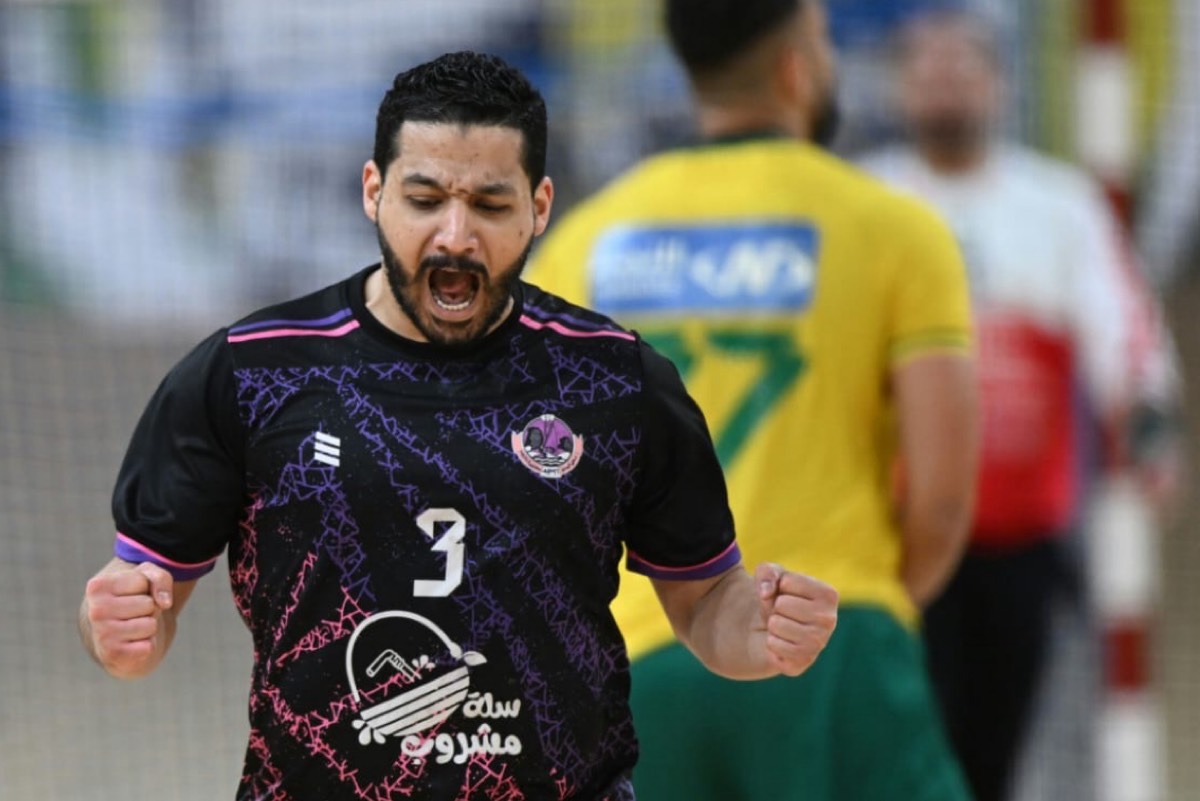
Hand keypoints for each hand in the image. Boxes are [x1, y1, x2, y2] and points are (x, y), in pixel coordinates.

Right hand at [83, 562, 173, 676]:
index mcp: (97, 587)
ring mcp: (102, 635)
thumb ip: (160, 578)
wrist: (114, 631)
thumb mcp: (146, 577)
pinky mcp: (112, 655)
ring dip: (149, 625)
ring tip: (133, 625)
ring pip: (151, 625)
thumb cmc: (132, 597)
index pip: (143, 581)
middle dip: (149, 607)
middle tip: (133, 612)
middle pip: (149, 604)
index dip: (145, 587)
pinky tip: (132, 640)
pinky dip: (147, 643)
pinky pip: (148, 646)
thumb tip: (165, 603)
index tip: (131, 593)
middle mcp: (95, 611)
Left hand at [756, 563, 836, 676]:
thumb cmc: (777, 596)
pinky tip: (780, 642)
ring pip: (775, 625)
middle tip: (784, 613)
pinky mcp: (801, 663)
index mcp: (829, 595)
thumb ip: (767, 572)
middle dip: (775, 607)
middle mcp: (829, 621)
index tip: (788, 594)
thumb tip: (766, 593)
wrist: (770, 628)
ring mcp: (818, 644)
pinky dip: (769, 642)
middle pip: (781, 604)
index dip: (780, 586)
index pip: (787, 582)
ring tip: (782, 626)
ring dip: (772, 625)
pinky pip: (772, 646)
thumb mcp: (770, 574)